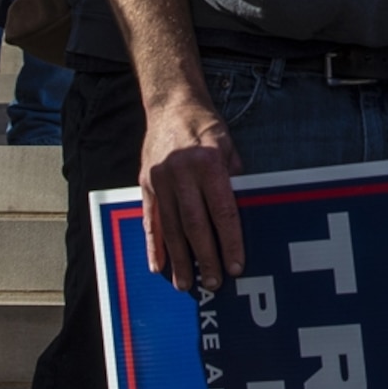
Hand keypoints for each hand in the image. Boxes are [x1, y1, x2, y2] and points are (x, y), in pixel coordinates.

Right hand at [140, 86, 243, 291]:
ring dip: (179, 259)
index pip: (222, 212)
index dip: (230, 242)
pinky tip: (159, 265)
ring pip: (171, 227)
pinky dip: (154, 244)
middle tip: (213, 283)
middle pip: (195, 225)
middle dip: (205, 257)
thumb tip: (241, 216)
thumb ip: (234, 180)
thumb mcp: (229, 147)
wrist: (171, 104)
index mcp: (207, 164)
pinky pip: (150, 219)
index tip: (236, 265)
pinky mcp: (145, 184)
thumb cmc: (206, 127)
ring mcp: (159, 180)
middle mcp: (181, 173)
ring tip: (186, 284)